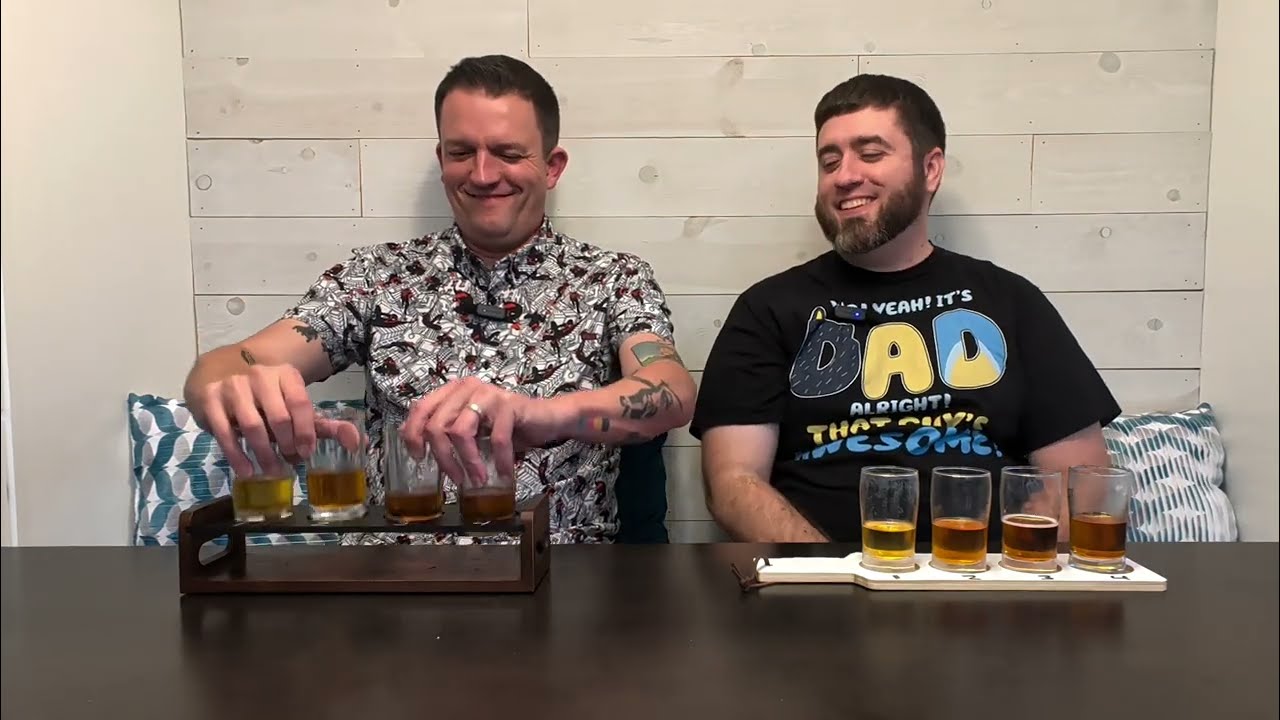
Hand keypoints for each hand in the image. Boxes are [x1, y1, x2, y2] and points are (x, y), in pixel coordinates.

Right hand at [191, 364, 315, 477]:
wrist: (222, 379)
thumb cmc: (265, 397)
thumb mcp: (289, 402)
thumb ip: (313, 420)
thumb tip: (344, 436)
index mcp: (284, 374)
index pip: (299, 403)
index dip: (305, 431)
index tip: (306, 452)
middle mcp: (259, 376)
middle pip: (278, 416)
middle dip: (287, 444)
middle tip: (290, 462)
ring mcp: (233, 386)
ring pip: (253, 426)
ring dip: (265, 453)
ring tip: (273, 470)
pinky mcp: (210, 399)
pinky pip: (225, 433)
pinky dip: (237, 456)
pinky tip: (247, 470)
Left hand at [400, 378, 566, 486]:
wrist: (546, 418)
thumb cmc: (506, 427)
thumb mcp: (472, 430)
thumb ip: (446, 432)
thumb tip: (414, 444)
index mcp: (452, 391)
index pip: (420, 409)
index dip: (413, 435)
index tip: (419, 458)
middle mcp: (466, 388)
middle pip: (437, 425)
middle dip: (443, 458)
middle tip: (455, 479)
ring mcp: (487, 394)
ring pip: (460, 431)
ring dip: (468, 462)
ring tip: (477, 479)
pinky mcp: (509, 405)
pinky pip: (496, 439)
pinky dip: (499, 461)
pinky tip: (504, 473)